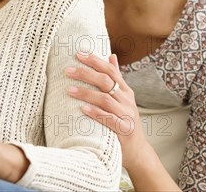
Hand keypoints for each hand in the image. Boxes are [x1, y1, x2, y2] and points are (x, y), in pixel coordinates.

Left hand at [65, 52, 147, 168]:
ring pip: (106, 99)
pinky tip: (83, 109)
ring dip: (86, 93)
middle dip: (86, 74)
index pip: (111, 71)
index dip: (95, 61)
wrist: (137, 150)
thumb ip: (116, 78)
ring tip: (69, 90)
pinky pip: (109, 119)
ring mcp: (126, 115)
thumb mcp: (122, 97)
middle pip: (106, 82)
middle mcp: (127, 100)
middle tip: (68, 70)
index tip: (78, 54)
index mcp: (125, 90)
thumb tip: (110, 55)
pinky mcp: (124, 130)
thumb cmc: (124, 120)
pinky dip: (95, 113)